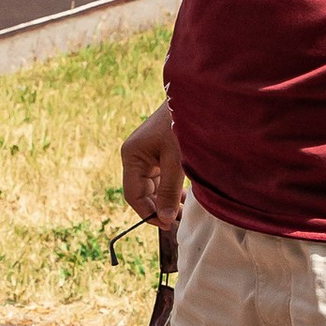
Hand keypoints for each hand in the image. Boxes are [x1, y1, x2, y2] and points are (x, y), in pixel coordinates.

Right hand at [120, 99, 186, 227]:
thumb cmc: (182, 126)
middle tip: (176, 221)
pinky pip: (159, 177)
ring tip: (181, 212)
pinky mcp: (157, 153)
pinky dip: (169, 189)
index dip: (148, 213)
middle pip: (141, 192)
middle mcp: (134, 156)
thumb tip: (165, 219)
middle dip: (158, 208)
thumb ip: (169, 191)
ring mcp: (145, 154)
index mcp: (132, 156)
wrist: (193, 100)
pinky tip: (182, 197)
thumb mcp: (177, 161)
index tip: (166, 225)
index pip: (133, 195)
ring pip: (151, 186)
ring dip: (165, 199)